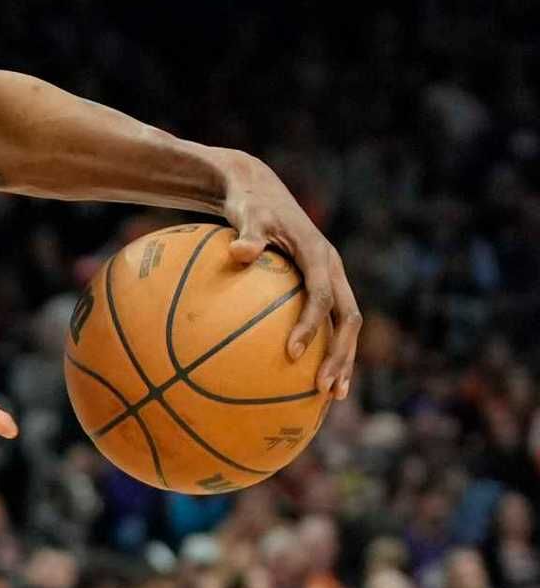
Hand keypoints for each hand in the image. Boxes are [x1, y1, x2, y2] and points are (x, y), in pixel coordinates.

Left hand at [220, 151, 360, 398]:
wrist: (261, 191)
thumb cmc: (250, 204)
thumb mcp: (247, 214)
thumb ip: (248, 235)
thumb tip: (238, 252)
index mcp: (320, 255)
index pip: (321, 295)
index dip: (311, 324)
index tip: (292, 353)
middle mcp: (334, 270)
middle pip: (349, 319)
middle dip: (341, 354)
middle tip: (324, 389)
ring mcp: (332, 280)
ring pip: (346, 326)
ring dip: (343, 359)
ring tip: (332, 396)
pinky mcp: (323, 287)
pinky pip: (329, 323)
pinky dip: (326, 349)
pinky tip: (307, 379)